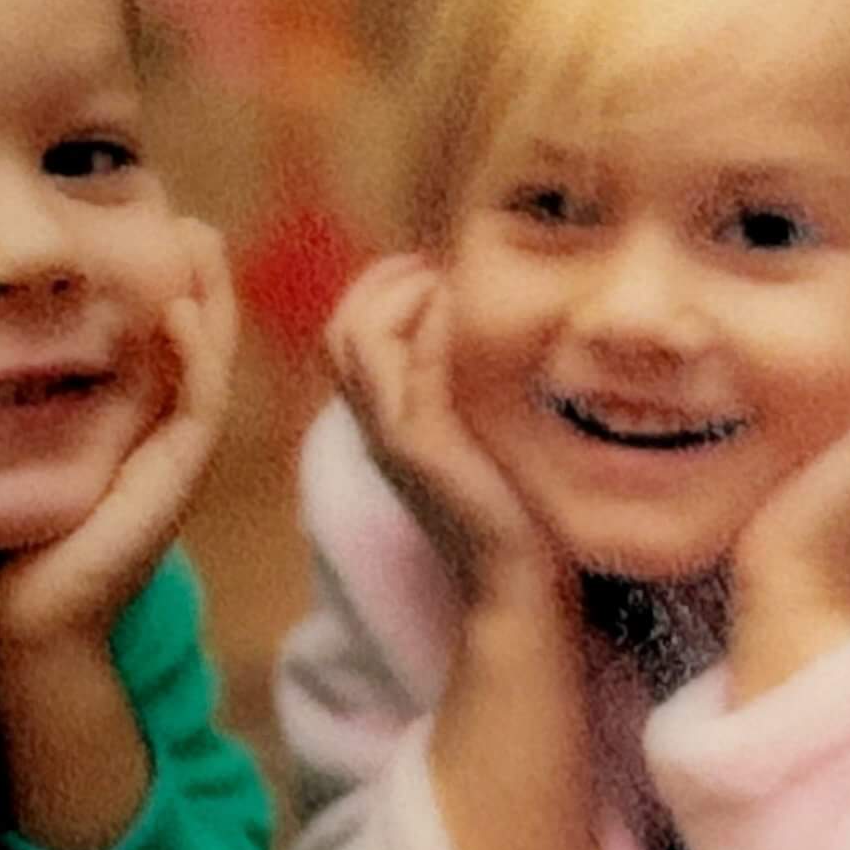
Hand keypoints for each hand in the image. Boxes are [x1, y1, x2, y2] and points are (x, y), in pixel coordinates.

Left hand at [0, 221, 238, 653]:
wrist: (20, 631)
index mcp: (126, 433)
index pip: (158, 347)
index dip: (162, 288)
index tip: (147, 227)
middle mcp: (158, 442)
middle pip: (199, 345)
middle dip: (202, 282)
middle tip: (191, 221)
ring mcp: (174, 463)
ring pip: (211, 365)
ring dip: (212, 302)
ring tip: (200, 242)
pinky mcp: (175, 483)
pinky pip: (199, 407)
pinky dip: (195, 357)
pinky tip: (178, 312)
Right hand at [325, 253, 551, 604]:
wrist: (510, 583)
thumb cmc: (506, 513)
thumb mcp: (474, 440)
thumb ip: (461, 395)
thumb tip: (479, 336)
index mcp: (382, 423)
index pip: (345, 337)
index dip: (375, 290)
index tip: (425, 269)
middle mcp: (375, 427)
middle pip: (339, 331)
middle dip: (380, 282)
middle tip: (431, 265)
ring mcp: (392, 437)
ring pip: (359, 342)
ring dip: (401, 296)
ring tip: (445, 284)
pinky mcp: (423, 447)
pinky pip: (413, 369)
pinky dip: (433, 326)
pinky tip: (462, 311)